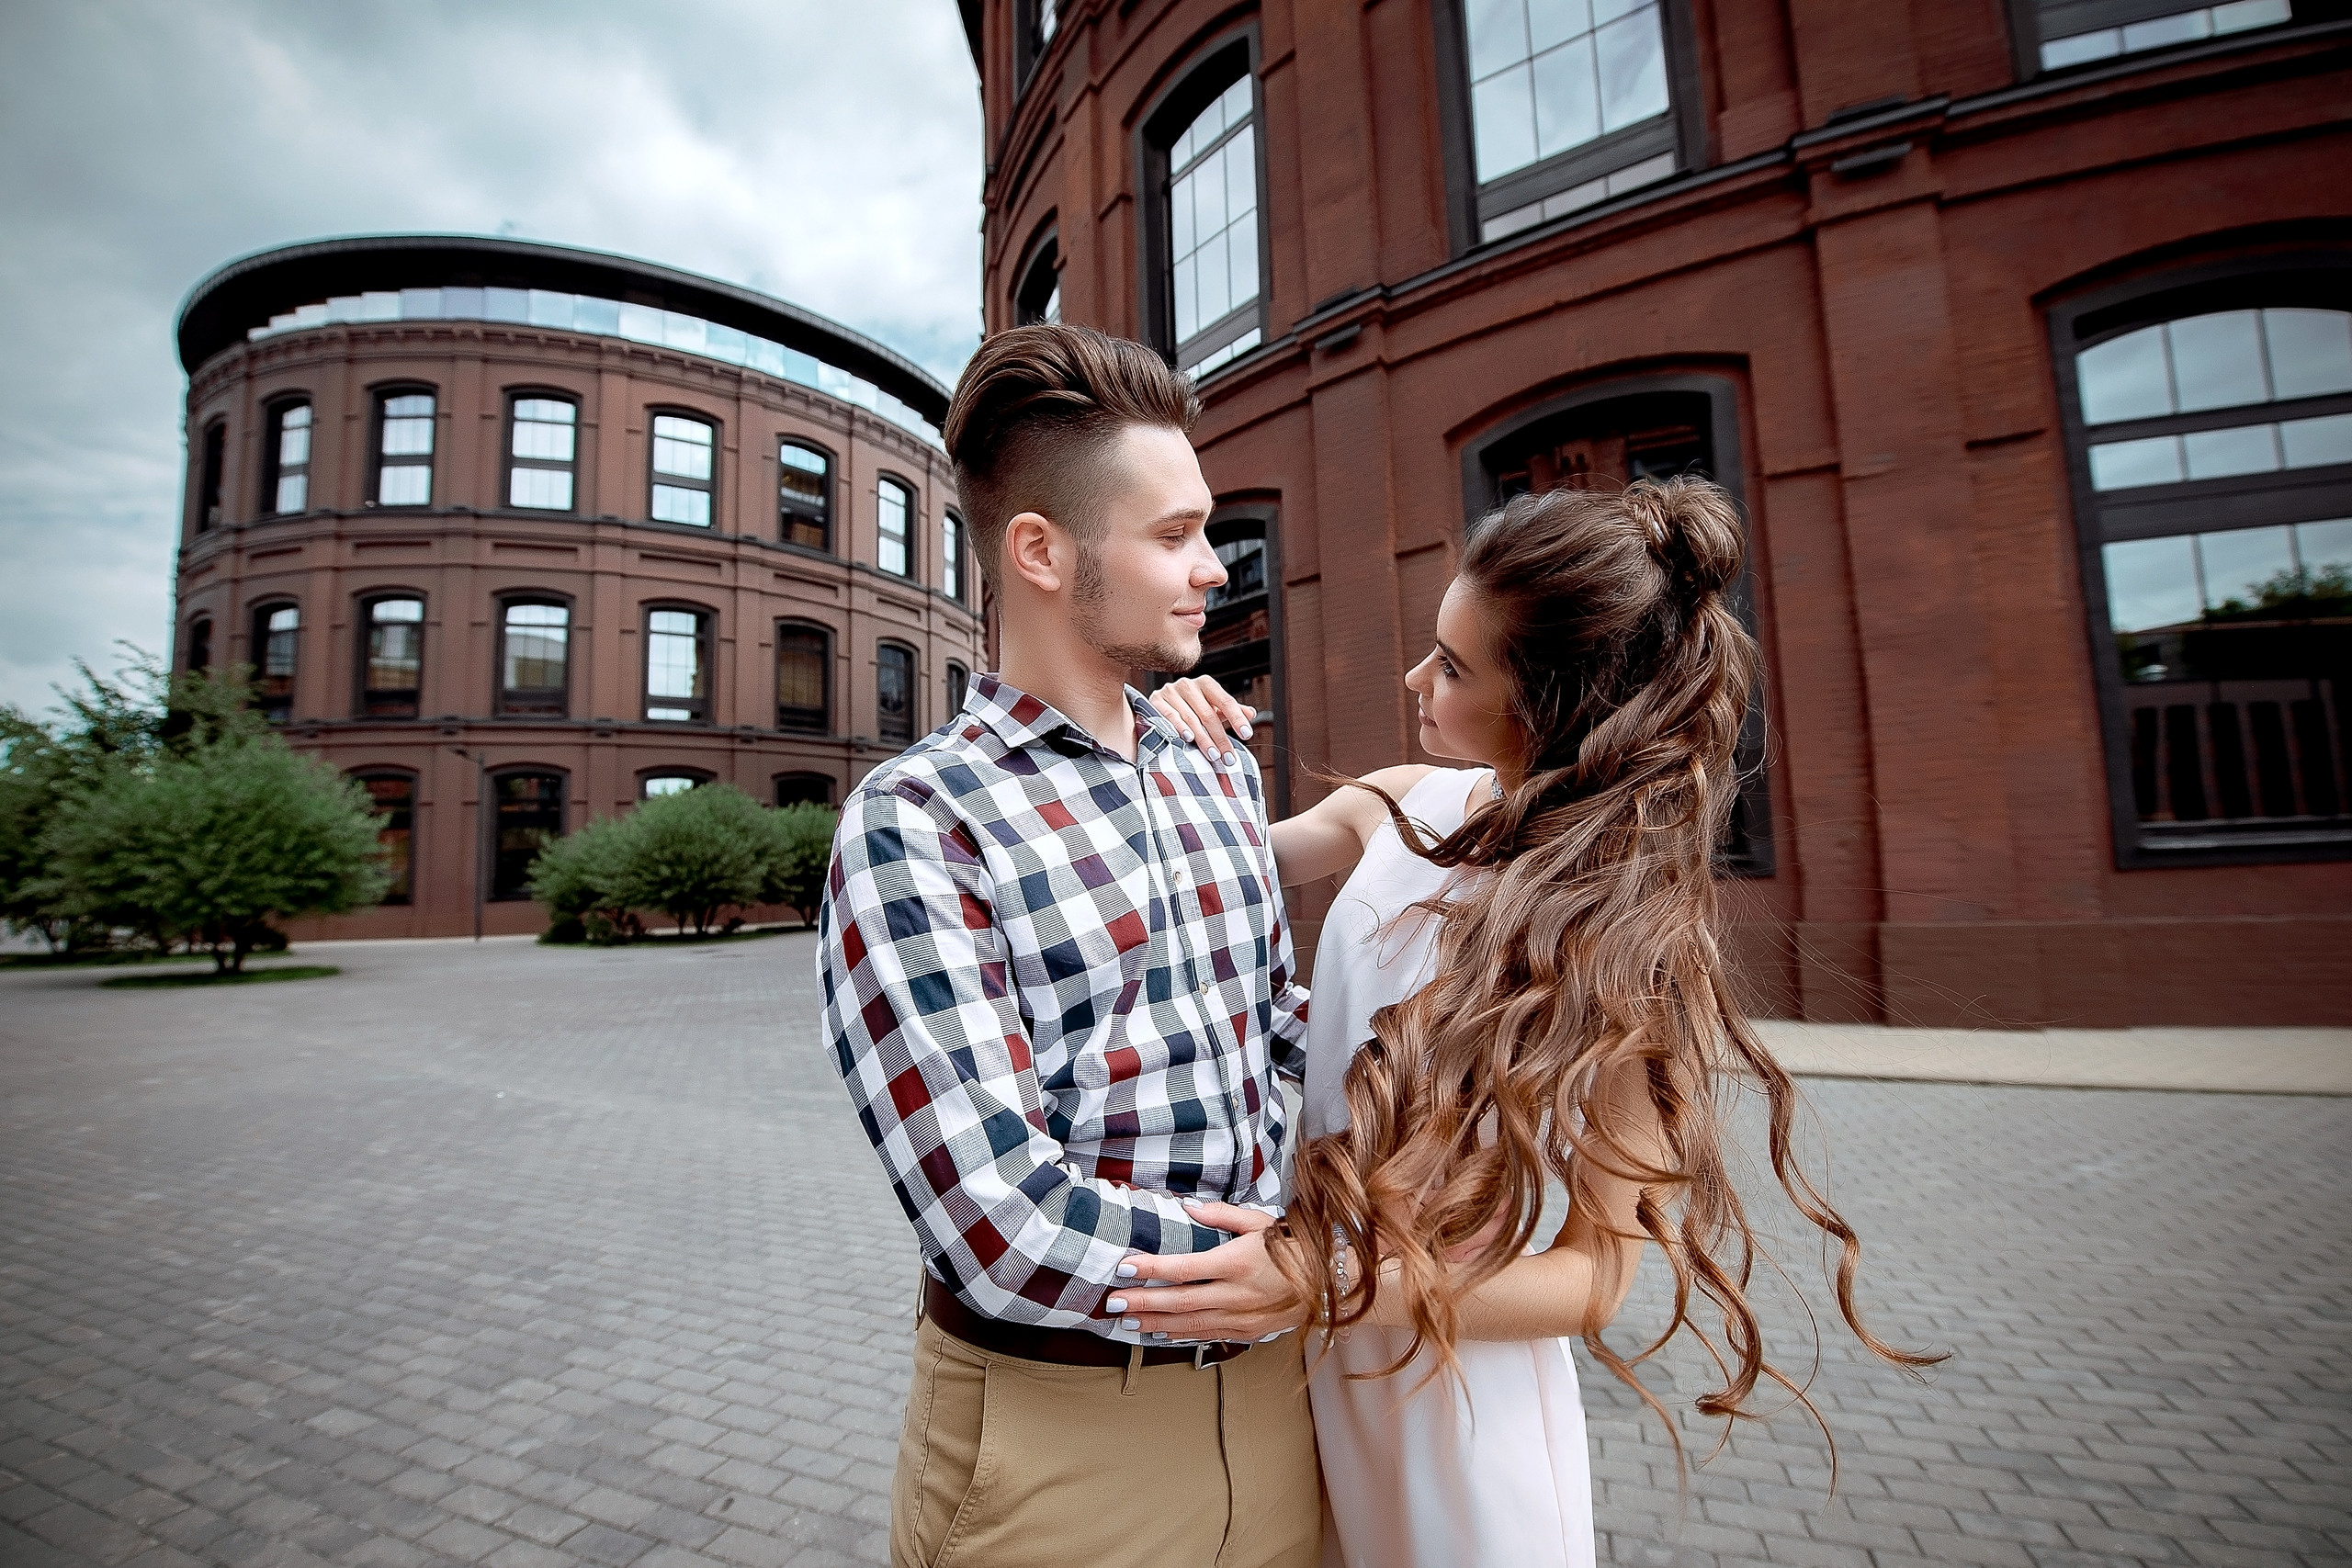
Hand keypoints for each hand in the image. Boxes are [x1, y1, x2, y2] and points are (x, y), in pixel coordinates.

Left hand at [1107, 1201, 1307, 1341]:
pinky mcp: (1248, 1331)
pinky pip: (1208, 1335)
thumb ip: (1219, 1216)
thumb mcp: (1259, 1221)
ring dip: (1155, 1324)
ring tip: (1127, 1322)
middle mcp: (1237, 1294)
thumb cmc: (1292, 1245)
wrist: (1329, 1279)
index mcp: (1237, 1262)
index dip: (1151, 1269)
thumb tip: (1186, 1208)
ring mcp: (1242, 1317)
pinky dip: (1182, 1335)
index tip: (1125, 1268)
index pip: (1183, 1268)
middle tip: (1113, 1303)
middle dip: (1142, 1303)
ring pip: (1190, 1324)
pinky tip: (1161, 1333)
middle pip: (1179, 1302)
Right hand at [1148, 676, 1253, 765]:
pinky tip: (1188, 739)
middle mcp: (1188, 684)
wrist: (1161, 702)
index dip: (1237, 718)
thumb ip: (1231, 710)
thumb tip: (1251, 714)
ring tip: (1213, 755)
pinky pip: (1170, 716)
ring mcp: (1171, 691)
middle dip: (1220, 737)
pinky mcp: (1156, 700)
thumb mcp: (1213, 706)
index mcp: (1206, 683)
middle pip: (1208, 714)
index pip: (1225, 701)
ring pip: (1191, 718)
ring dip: (1203, 738)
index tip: (1246, 735)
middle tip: (1228, 757)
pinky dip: (1180, 728)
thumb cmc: (1192, 706)